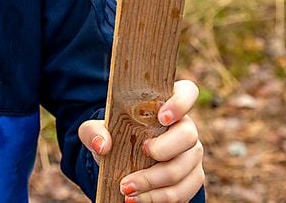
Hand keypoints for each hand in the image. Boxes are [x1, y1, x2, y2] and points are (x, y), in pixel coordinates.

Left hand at [78, 79, 204, 201]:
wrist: (121, 161)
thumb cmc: (114, 137)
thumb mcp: (97, 129)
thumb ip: (93, 131)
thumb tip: (102, 145)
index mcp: (167, 105)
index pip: (187, 92)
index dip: (180, 103)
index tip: (162, 118)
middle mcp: (185, 127)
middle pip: (188, 135)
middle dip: (164, 149)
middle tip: (141, 153)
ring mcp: (191, 154)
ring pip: (183, 168)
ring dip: (154, 182)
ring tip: (126, 189)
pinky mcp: (191, 179)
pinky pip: (182, 192)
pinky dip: (157, 198)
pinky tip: (137, 200)